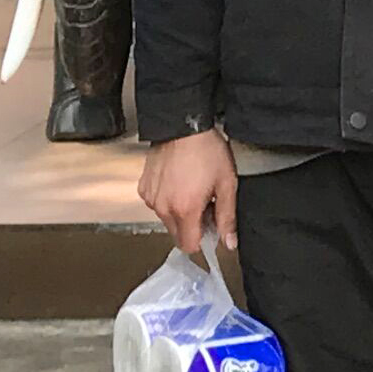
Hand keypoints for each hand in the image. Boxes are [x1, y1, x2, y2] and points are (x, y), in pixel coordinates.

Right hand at [140, 129, 237, 257]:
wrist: (183, 125)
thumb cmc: (207, 151)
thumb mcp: (226, 184)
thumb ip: (227, 217)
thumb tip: (229, 243)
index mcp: (185, 210)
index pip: (189, 246)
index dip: (203, 239)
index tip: (212, 225)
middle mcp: (163, 208)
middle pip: (177, 234)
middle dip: (192, 226)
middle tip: (206, 203)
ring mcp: (150, 198)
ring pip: (166, 219)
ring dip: (179, 212)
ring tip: (193, 188)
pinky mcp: (143, 187)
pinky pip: (157, 204)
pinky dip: (167, 199)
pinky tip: (179, 182)